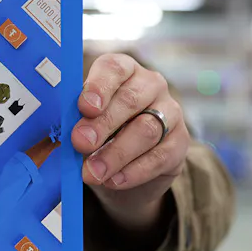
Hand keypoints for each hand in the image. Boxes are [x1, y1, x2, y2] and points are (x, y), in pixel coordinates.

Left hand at [71, 54, 189, 227]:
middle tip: (81, 142)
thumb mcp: (84, 123)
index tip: (84, 107)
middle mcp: (151, 85)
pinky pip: (159, 156)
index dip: (99, 86)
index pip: (114, 69)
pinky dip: (134, 171)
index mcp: (123, 72)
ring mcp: (170, 112)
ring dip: (116, 153)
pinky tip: (114, 181)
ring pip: (146, 130)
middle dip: (103, 124)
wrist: (126, 169)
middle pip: (130, 100)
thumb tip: (71, 134)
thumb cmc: (99, 134)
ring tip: (93, 172)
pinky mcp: (180, 142)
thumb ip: (78, 122)